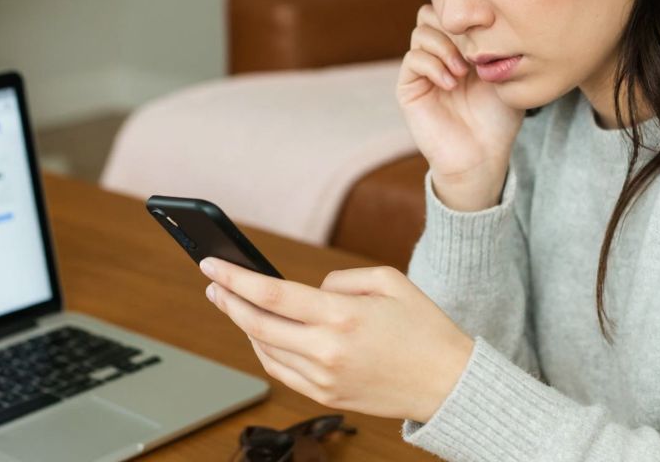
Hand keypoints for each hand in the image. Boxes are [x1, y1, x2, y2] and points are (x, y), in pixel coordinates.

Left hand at [200, 257, 472, 423]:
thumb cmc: (424, 327)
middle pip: (257, 323)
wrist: (448, 384)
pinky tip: (260, 332)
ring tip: (234, 303)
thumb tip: (311, 290)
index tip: (210, 265)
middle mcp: (327, 350)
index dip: (234, 278)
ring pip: (264, 349)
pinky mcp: (325, 395)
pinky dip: (263, 350)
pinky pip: (280, 371)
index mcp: (342, 316)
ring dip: (244, 324)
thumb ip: (342, 279)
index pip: (271, 294)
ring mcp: (323, 378)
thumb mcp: (389, 280)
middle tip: (213, 283)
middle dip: (228, 300)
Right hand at [398, 4, 523, 209]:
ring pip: (421, 31)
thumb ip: (495, 44)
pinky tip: (451, 83)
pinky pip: (413, 58)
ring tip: (463, 71)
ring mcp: (423, 69)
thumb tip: (486, 17)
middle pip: (432, 12)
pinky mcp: (409, 87)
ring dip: (444, 46)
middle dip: (453, 25)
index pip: (453, 10)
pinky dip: (433, 65)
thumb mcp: (506, 74)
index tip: (486, 28)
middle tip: (473, 48)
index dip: (466, 13)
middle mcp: (439, 54)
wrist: (481, 156)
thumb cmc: (498, 119)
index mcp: (462, 47)